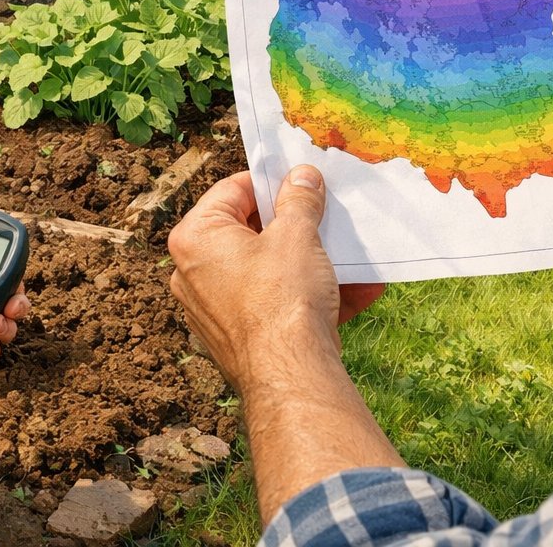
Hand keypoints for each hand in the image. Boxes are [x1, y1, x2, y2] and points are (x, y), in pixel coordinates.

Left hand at [168, 167, 383, 395]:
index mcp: (196, 238)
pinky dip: (310, 296)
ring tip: (350, 256)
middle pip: (250, 233)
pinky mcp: (239, 339)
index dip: (271, 183)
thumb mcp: (297, 235)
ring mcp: (215, 310)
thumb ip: (299, 200)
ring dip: (313, 264)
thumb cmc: (283, 298)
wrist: (292, 377)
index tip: (302, 182)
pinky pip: (275, 304)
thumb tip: (302, 177)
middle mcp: (194, 274)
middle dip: (296, 227)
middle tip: (328, 217)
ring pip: (269, 272)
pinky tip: (358, 291)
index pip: (232, 191)